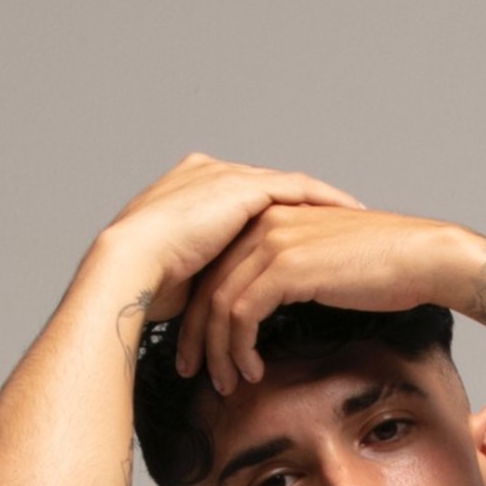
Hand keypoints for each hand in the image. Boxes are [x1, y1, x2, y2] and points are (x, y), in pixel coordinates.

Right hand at [100, 152, 364, 323]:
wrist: (130, 266)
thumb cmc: (147, 283)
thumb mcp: (187, 277)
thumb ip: (209, 277)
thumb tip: (224, 309)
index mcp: (193, 193)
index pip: (248, 204)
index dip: (280, 218)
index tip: (307, 232)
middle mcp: (210, 176)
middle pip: (273, 191)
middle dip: (308, 207)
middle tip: (344, 220)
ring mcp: (226, 177)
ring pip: (290, 186)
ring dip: (324, 201)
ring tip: (356, 214)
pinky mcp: (241, 188)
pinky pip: (297, 188)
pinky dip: (324, 198)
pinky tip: (348, 210)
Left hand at [174, 203, 476, 394]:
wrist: (423, 258)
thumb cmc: (387, 269)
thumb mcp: (325, 267)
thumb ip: (292, 278)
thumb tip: (271, 315)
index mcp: (268, 218)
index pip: (216, 269)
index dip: (201, 314)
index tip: (200, 351)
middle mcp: (262, 223)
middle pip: (207, 285)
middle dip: (196, 336)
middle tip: (194, 372)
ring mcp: (272, 242)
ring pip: (219, 303)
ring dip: (217, 351)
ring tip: (225, 382)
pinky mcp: (286, 267)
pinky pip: (242, 314)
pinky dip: (240, 348)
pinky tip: (252, 371)